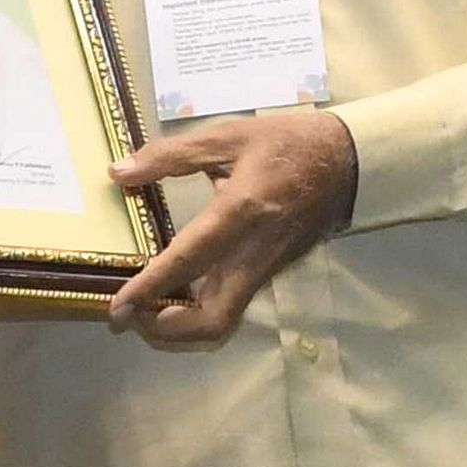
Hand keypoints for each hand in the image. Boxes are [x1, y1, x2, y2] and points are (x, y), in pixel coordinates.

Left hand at [107, 108, 358, 347]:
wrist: (350, 159)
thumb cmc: (287, 143)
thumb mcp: (227, 136)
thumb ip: (169, 155)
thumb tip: (118, 172)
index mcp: (241, 211)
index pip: (188, 262)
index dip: (149, 289)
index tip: (117, 308)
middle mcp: (255, 251)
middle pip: (213, 318)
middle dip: (167, 330)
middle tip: (130, 317)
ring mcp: (267, 267)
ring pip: (224, 318)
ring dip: (181, 325)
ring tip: (146, 308)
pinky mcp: (272, 272)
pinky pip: (232, 303)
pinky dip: (199, 309)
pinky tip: (175, 291)